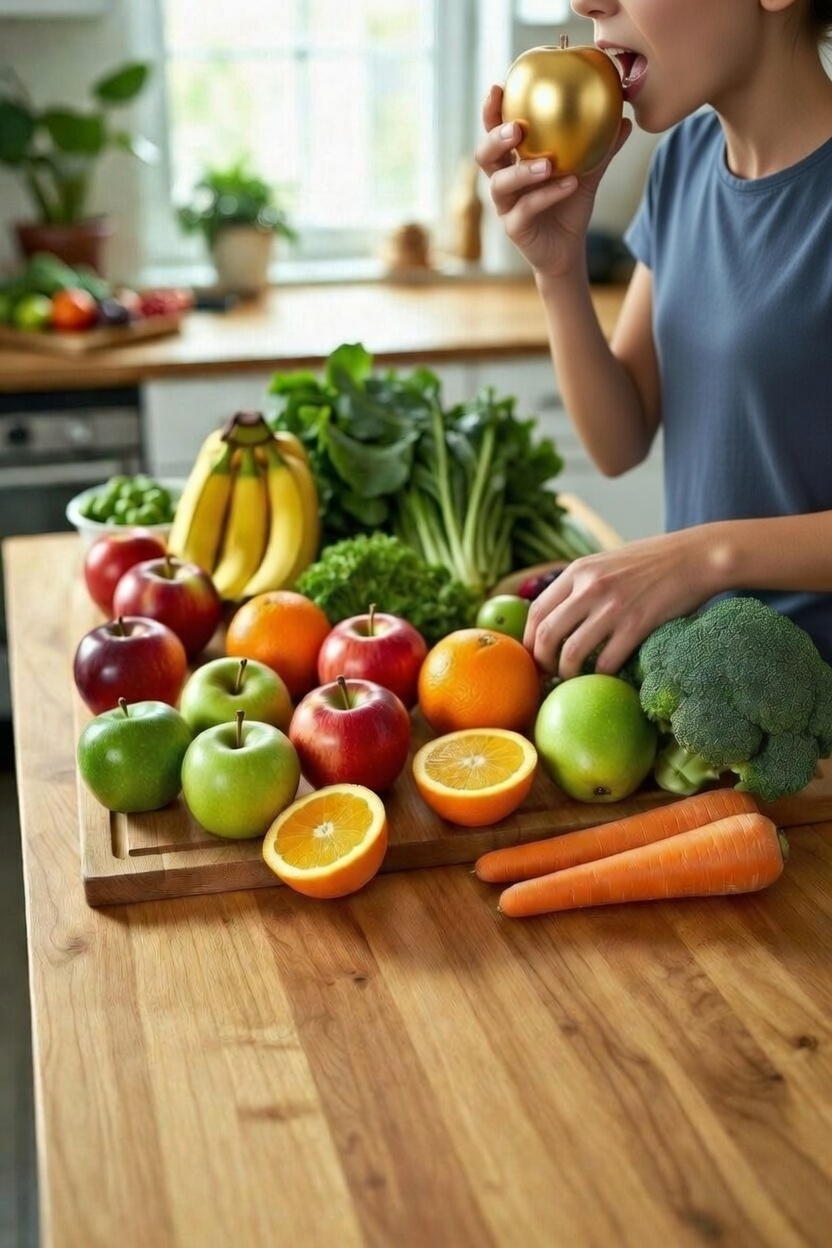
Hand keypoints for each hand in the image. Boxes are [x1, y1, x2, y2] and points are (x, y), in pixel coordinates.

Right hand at [475, 84, 631, 278]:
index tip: (499, 88)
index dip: (492, 111)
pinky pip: (527, 209)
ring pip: (500, 184)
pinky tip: (570, 184)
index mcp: (514, 161)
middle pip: (484, 156)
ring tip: (547, 163)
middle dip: (495, 138)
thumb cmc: (570, 207)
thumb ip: (601, 148)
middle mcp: (503, 181)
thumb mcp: (588, 173)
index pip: (495, 131)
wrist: (568, 249)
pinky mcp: (515, 228)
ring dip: (522, 171)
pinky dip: (548, 195)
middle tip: (516, 127)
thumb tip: (624, 119)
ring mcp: (506, 206)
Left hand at [523, 530, 717, 679]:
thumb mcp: (607, 563)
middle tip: (548, 674)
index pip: (536, 611)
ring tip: (572, 680)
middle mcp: (589, 587)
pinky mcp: (636, 625)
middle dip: (542, 662)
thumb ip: (582, 584)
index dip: (528, 640)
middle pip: (546, 635)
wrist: (696, 556)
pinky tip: (603, 678)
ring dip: (567, 674)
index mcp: (578, 570)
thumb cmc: (653, 562)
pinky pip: (606, 661)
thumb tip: (557, 617)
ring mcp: (612, 607)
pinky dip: (600, 676)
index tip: (533, 655)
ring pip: (571, 653)